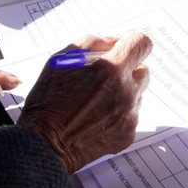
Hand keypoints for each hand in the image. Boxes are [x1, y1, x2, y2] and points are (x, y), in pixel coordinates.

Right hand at [18, 32, 151, 172]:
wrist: (43, 145)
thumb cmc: (48, 102)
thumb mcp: (60, 61)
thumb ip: (90, 44)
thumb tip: (110, 42)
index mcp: (111, 69)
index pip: (142, 44)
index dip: (134, 43)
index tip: (126, 48)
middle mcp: (126, 92)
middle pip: (143, 70)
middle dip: (128, 70)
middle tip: (106, 78)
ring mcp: (129, 116)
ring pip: (137, 95)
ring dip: (124, 93)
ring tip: (97, 102)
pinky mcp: (128, 135)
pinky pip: (131, 117)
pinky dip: (119, 115)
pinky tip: (98, 119)